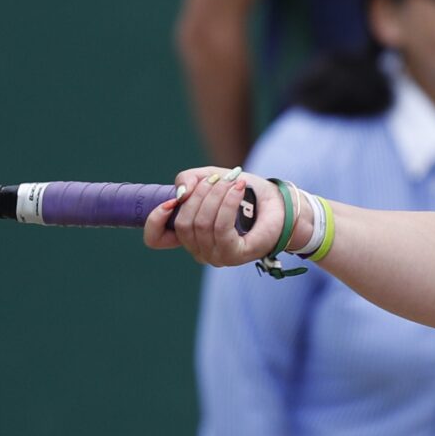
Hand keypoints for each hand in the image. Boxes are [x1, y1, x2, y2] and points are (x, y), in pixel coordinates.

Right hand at [144, 168, 282, 267]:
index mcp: (189, 236)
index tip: (170, 201)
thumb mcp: (209, 179)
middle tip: (219, 180)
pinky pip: (221, 228)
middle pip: (183, 223)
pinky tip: (237, 189)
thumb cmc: (243, 194)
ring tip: (233, 182)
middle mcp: (200, 250)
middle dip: (199, 194)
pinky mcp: (235, 255)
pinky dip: (227, 203)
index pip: (155, 239)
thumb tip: (181, 193)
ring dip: (216, 195)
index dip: (155, 219)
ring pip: (201, 224)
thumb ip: (188, 180)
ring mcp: (216, 256)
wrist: (279, 204)